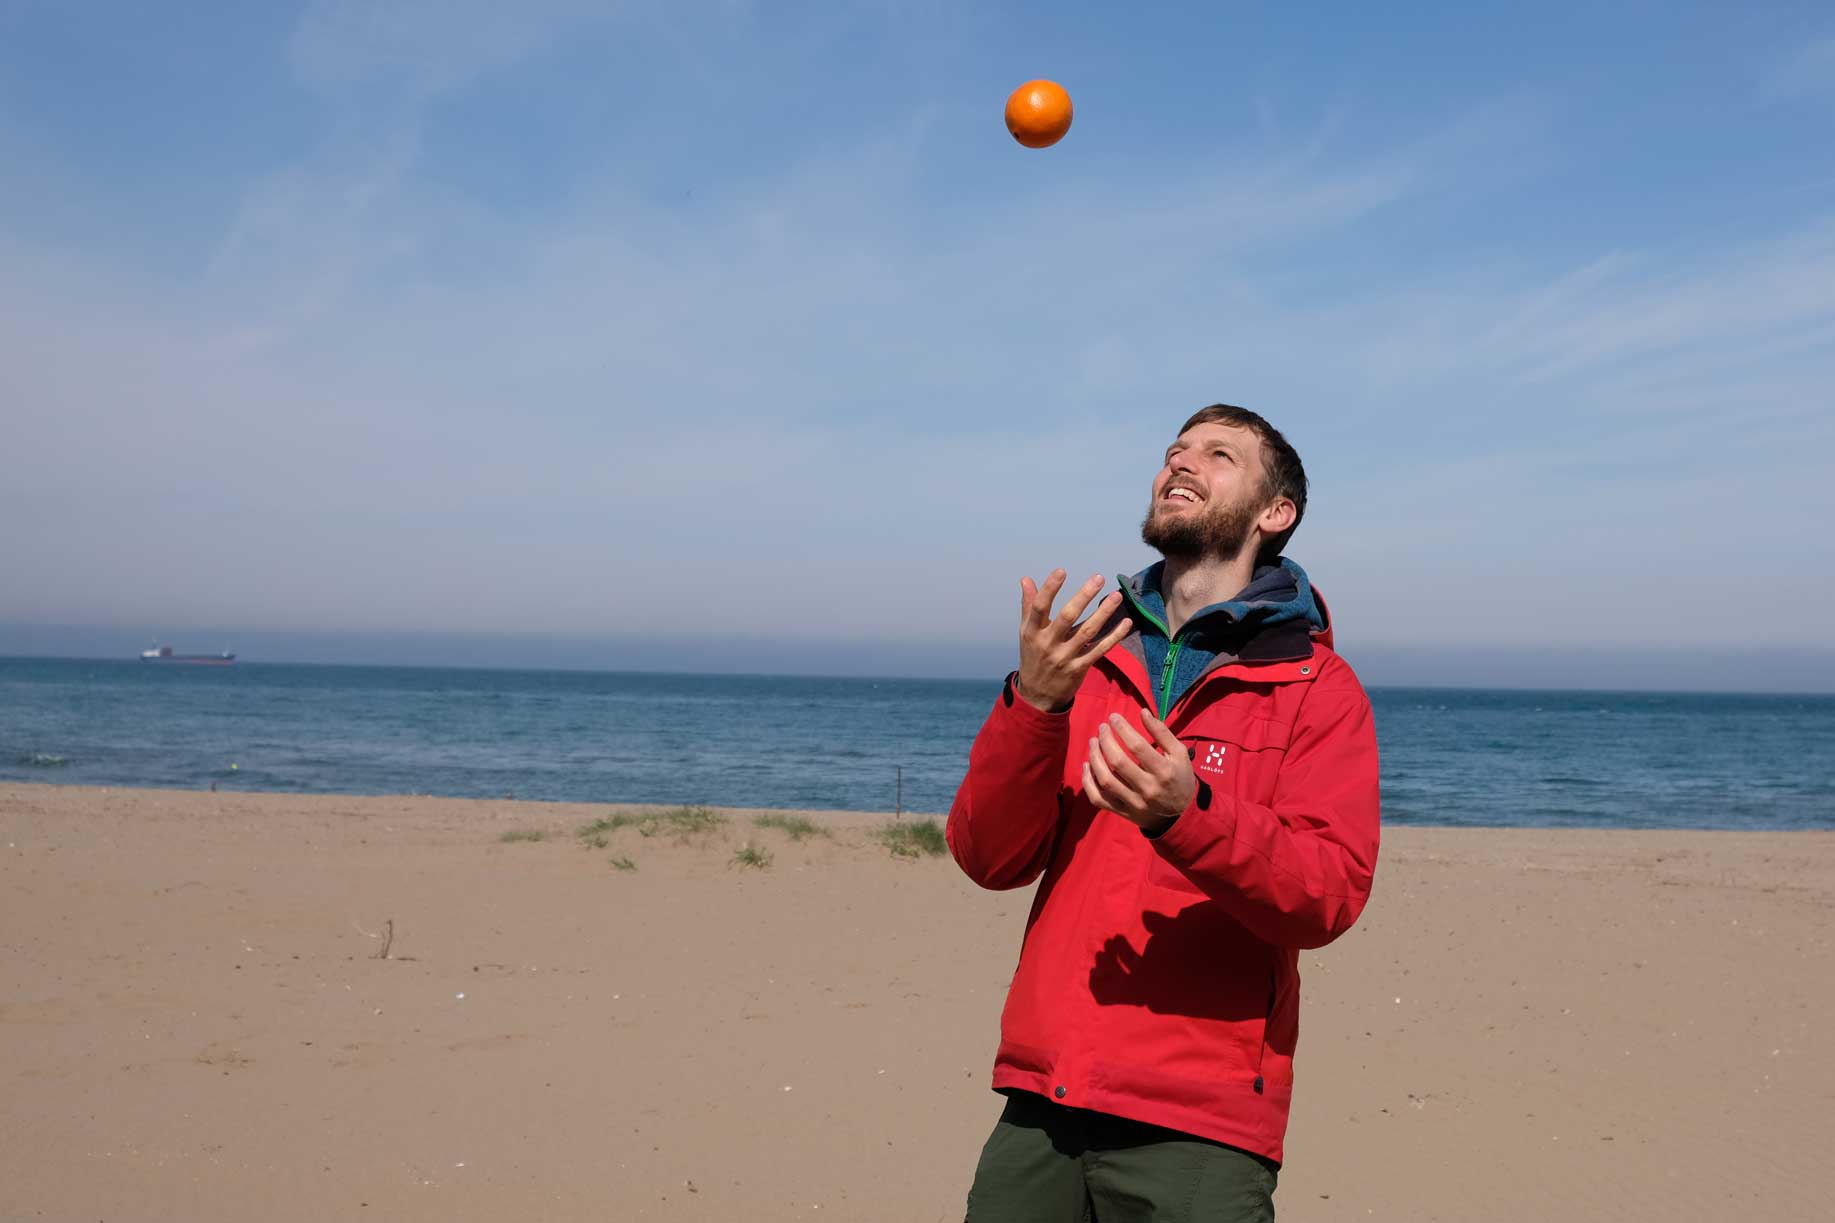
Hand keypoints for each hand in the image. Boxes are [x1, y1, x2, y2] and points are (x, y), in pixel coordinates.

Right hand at [1016, 570, 1132, 711]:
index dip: (1049, 589)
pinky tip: (1126, 623)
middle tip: (1098, 578)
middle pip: (1067, 617)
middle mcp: (1048, 644)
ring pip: (1088, 632)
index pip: (1040, 608)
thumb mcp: (1027, 633)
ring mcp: (1065, 657)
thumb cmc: (1033, 657)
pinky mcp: (1080, 668)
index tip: (1061, 571)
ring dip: (1104, 613)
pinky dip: (1114, 637)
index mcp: (1033, 632)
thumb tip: (1026, 579)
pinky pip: (1100, 650)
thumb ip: (1029, 606)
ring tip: (1116, 596)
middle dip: (1083, 596)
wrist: (1037, 696)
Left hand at [1082, 708, 1195, 832]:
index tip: (1114, 717)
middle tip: (1102, 728)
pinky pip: (1098, 799)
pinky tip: (1086, 765)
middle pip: (1118, 762)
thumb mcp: (1179, 754)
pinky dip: (1088, 782)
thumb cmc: (1179, 778)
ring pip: (1105, 780)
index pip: (1137, 747)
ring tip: (1092, 742)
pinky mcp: (1122, 812)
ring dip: (1094, 758)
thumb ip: (1162, 732)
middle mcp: (1148, 789)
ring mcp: (1133, 802)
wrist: (1179, 816)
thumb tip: (1143, 712)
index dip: (1122, 729)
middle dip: (1106, 740)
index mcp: (1164, 772)